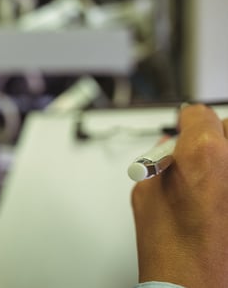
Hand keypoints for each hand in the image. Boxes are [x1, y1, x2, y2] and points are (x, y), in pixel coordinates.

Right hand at [131, 104, 227, 284]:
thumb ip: (161, 163)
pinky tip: (219, 202)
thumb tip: (171, 153)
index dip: (186, 123)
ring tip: (214, 184)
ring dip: (226, 159)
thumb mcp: (146, 195)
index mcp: (205, 153)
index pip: (198, 114)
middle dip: (215, 137)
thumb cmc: (175, 253)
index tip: (184, 129)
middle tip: (201, 156)